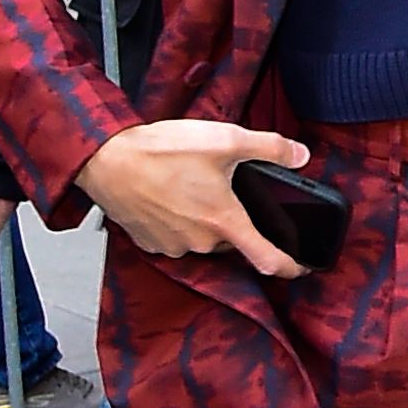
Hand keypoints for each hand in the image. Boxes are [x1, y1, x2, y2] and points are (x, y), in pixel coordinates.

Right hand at [77, 121, 311, 280]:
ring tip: (191, 187)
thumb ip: (269, 148)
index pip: (268, 259)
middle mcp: (201, 241)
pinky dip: (178, 221)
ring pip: (203, 238)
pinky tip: (170, 196)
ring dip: (204, 219)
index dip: (291, 267)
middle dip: (234, 219)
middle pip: (232, 240)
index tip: (301, 268)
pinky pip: (176, 237)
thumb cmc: (160, 152)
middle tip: (223, 189)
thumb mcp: (225, 139)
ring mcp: (174, 245)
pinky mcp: (151, 242)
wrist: (106, 159)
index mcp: (224, 221)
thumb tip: (300, 155)